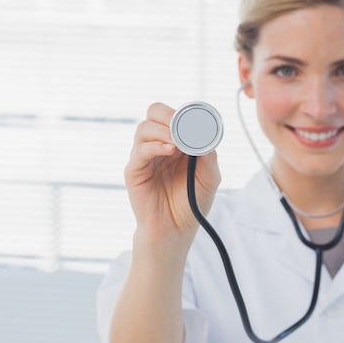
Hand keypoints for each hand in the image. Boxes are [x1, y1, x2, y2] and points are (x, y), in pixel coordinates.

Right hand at [124, 102, 221, 245]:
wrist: (177, 230)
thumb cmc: (192, 203)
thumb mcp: (210, 178)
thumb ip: (209, 156)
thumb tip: (206, 135)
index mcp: (177, 142)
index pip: (174, 114)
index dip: (185, 113)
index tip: (200, 120)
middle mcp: (158, 145)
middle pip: (154, 112)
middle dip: (169, 114)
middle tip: (184, 125)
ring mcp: (144, 157)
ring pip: (144, 128)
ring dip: (163, 130)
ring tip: (178, 142)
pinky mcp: (134, 172)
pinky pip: (139, 151)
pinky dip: (155, 146)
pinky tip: (170, 150)